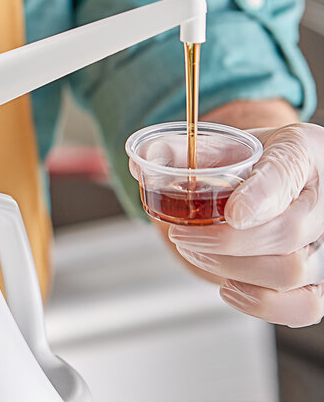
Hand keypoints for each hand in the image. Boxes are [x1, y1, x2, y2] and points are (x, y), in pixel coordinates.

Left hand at [168, 123, 323, 327]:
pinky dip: (262, 303)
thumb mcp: (223, 143)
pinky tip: (229, 287)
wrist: (276, 176)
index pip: (286, 173)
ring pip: (291, 271)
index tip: (231, 215)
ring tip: (196, 252)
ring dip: (231, 267)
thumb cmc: (254, 159)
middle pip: (287, 233)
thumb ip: (183, 152)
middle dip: (223, 242)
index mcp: (303, 150)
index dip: (261, 198)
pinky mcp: (321, 277)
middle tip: (180, 235)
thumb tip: (142, 161)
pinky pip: (306, 306)